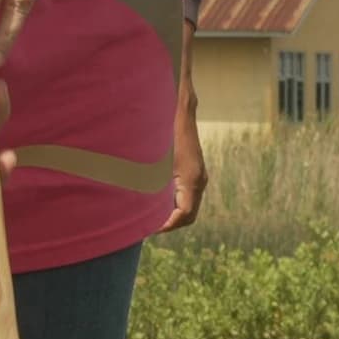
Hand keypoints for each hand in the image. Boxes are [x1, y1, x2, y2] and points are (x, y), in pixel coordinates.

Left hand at [160, 65, 208, 235]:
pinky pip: (186, 194)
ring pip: (188, 205)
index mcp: (191, 179)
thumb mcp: (152, 160)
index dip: (167, 225)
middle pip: (188, 214)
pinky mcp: (194, 171)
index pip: (184, 215)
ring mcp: (198, 175)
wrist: (179, 108)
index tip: (150, 229)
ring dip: (170, 213)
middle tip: (147, 227)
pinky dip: (172, 201)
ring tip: (148, 216)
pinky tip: (153, 199)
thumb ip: (148, 183)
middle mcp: (199, 179)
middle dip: (169, 223)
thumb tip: (140, 199)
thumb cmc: (163, 131)